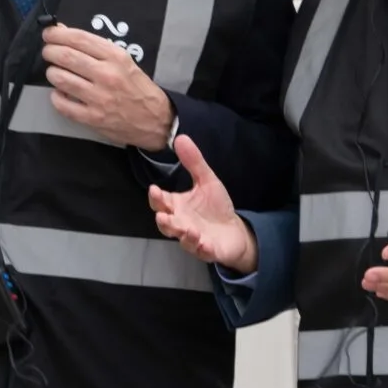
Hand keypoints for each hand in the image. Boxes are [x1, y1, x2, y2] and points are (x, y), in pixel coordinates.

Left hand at [44, 25, 174, 148]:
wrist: (155, 120)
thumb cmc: (137, 88)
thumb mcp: (123, 61)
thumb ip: (96, 48)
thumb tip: (65, 32)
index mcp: (116, 57)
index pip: (79, 39)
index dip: (57, 34)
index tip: (49, 33)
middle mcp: (106, 75)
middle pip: (66, 56)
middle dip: (50, 51)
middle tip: (48, 52)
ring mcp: (98, 98)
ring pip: (60, 79)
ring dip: (52, 73)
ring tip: (55, 72)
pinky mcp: (92, 118)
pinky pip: (63, 104)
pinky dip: (56, 96)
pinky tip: (60, 93)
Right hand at [149, 136, 257, 272]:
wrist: (233, 231)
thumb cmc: (214, 207)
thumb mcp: (206, 181)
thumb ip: (193, 162)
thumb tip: (180, 137)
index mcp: (177, 206)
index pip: (161, 202)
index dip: (156, 197)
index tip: (154, 190)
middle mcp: (180, 223)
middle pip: (166, 224)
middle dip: (164, 220)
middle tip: (162, 216)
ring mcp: (192, 238)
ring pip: (182, 238)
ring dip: (182, 234)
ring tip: (186, 229)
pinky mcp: (206, 249)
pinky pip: (201, 250)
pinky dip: (201, 247)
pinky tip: (203, 242)